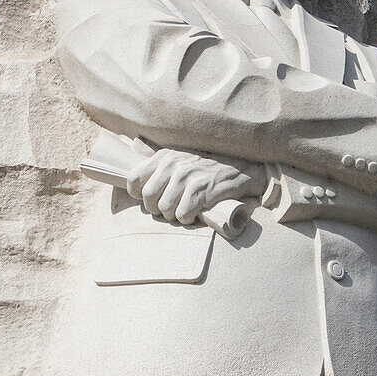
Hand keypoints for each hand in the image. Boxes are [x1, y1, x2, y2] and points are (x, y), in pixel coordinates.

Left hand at [126, 149, 266, 224]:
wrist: (243, 168)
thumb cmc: (208, 169)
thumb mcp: (180, 159)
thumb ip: (158, 166)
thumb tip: (134, 176)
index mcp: (164, 156)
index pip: (133, 180)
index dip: (139, 196)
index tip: (152, 200)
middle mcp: (174, 164)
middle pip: (148, 198)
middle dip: (158, 209)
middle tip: (171, 209)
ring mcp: (189, 176)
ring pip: (165, 209)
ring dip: (175, 216)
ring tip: (186, 210)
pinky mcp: (203, 189)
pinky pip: (183, 214)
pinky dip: (188, 219)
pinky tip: (196, 212)